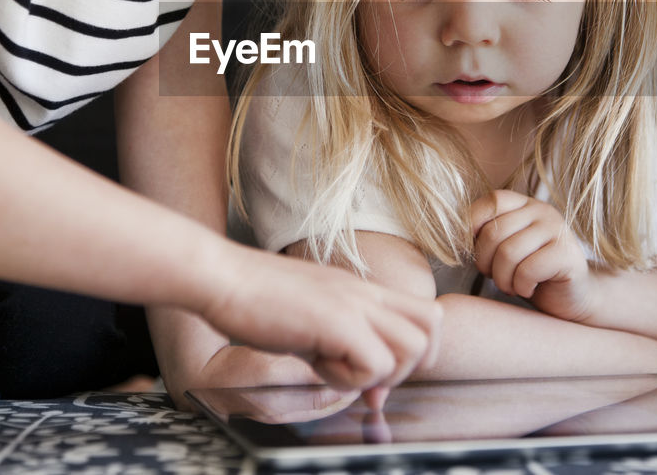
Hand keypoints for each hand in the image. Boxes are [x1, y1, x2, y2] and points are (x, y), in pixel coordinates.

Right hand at [200, 245, 441, 391]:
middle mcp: (365, 292)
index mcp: (361, 288)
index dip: (411, 352)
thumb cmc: (255, 296)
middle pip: (432, 328)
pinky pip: (376, 364)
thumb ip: (338, 340)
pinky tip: (319, 368)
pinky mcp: (337, 321)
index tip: (374, 374)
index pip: (424, 314)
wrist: (223, 276)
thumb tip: (360, 374)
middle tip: (366, 380)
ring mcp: (353, 303)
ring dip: (382, 374)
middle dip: (410, 367)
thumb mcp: (310, 317)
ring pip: (414, 347)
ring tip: (338, 370)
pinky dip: (353, 379)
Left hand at [469, 189, 591, 319]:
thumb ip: (485, 234)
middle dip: (486, 263)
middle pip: (494, 232)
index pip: (491, 201)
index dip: (474, 226)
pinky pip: (528, 270)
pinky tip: (529, 288)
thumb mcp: (503, 248)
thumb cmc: (530, 273)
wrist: (572, 296)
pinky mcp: (568, 255)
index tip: (473, 252)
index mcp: (524, 204)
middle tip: (495, 277)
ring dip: (503, 278)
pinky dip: (521, 286)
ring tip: (511, 285)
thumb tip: (451, 233)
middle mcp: (542, 211)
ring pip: (508, 253)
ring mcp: (558, 230)